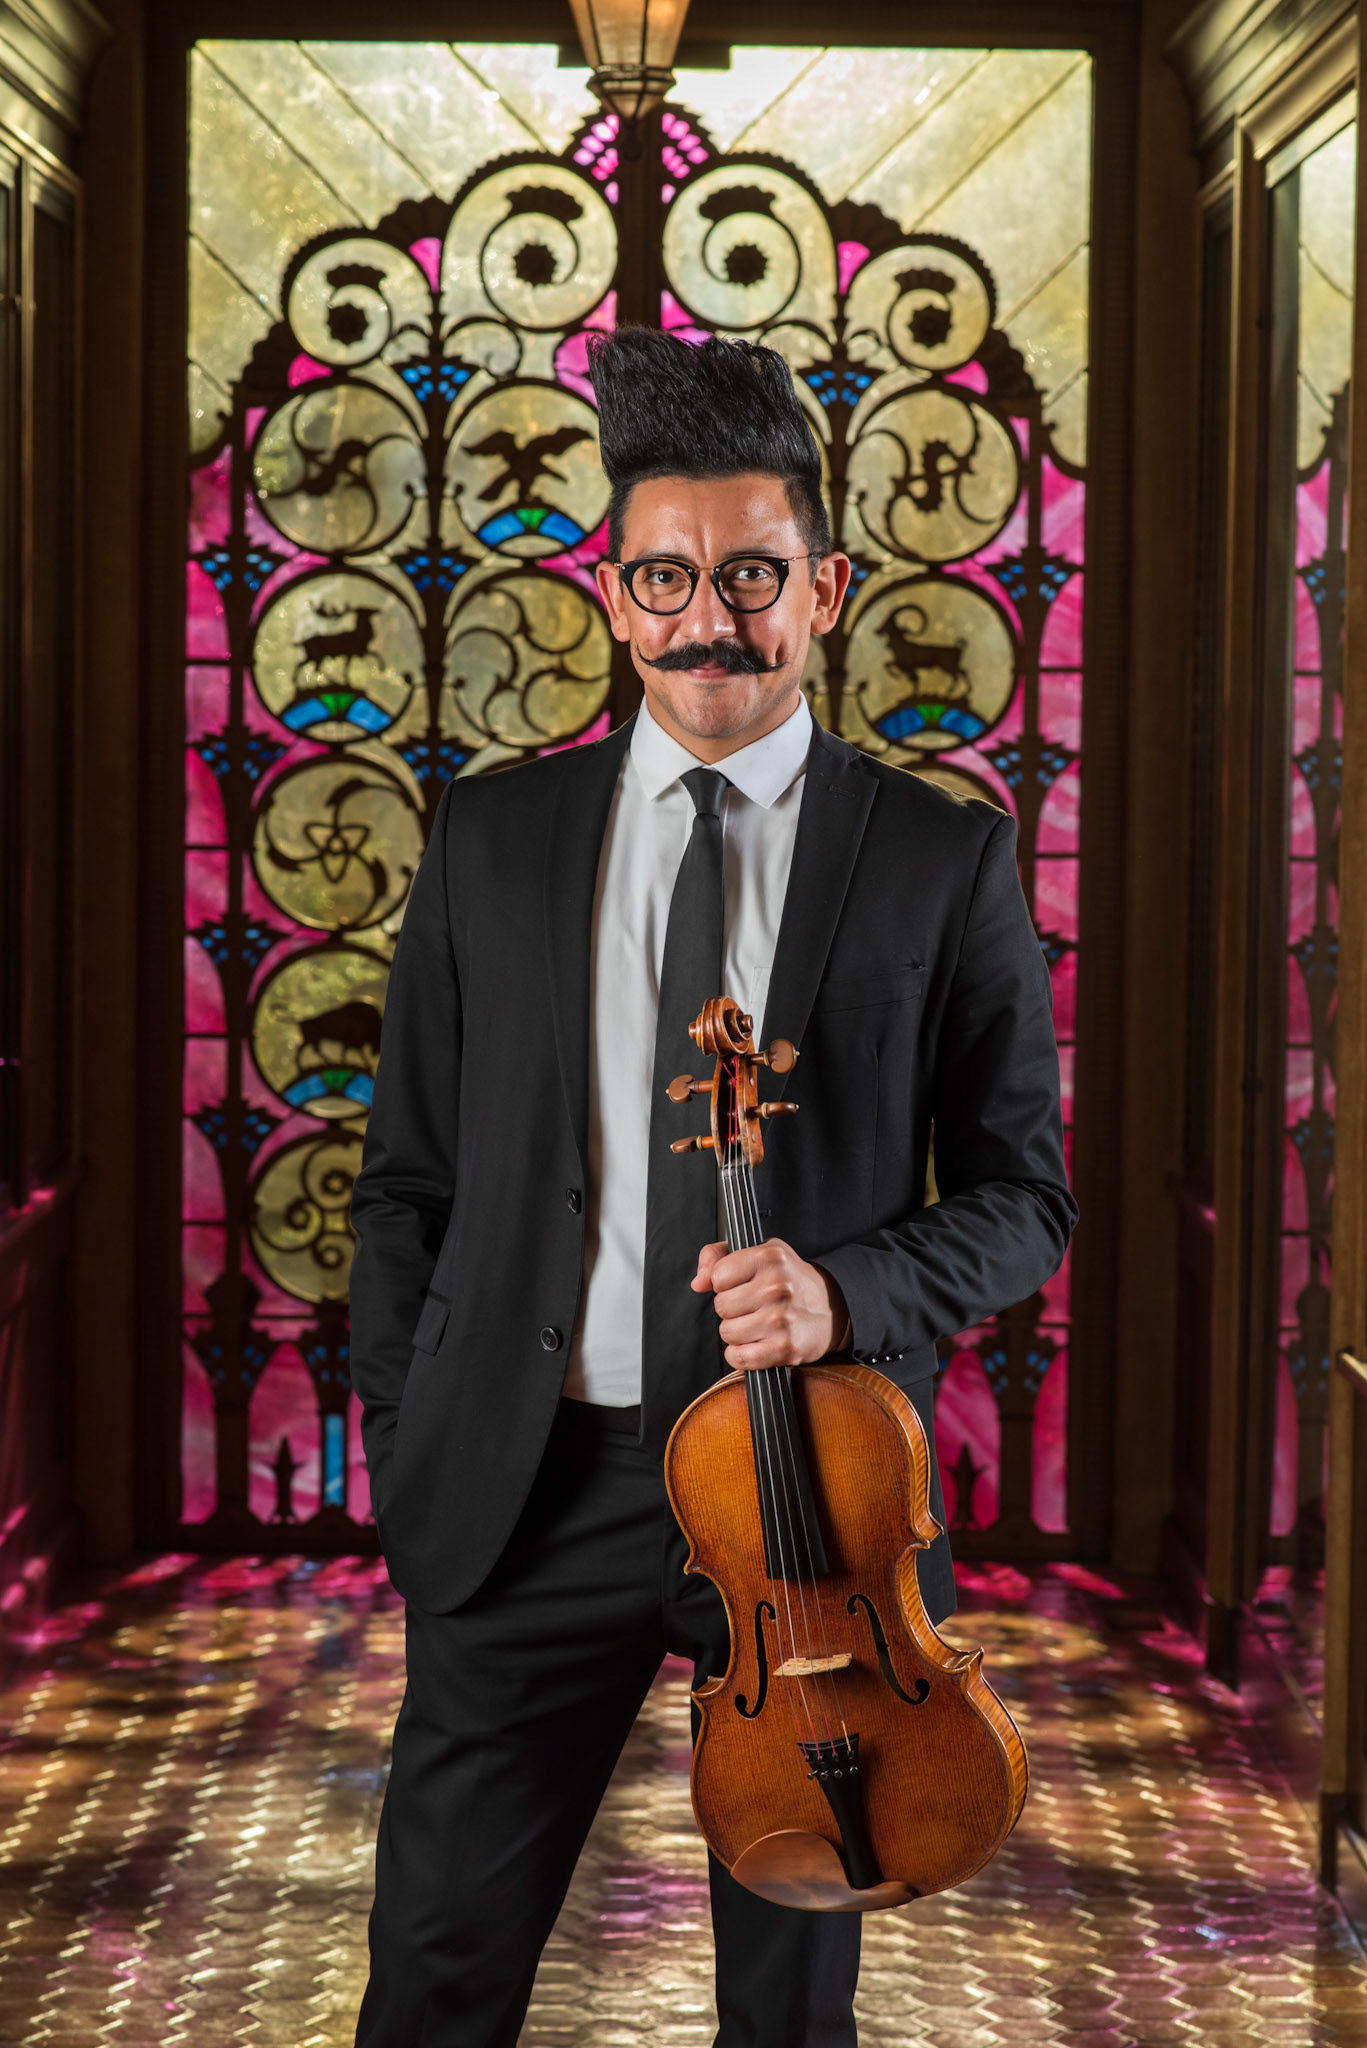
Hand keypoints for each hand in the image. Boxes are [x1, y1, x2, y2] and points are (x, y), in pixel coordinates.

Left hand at [692, 1239, 851, 1370]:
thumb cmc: (788, 1280)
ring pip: (727, 1332)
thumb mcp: (759, 1253)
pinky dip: (741, 1355)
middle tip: (753, 1305)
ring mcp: (781, 1318)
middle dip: (732, 1309)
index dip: (725, 1283)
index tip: (742, 1284)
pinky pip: (738, 1357)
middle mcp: (777, 1286)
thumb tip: (698, 1282)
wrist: (830, 1308)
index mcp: (770, 1256)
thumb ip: (718, 1257)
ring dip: (737, 1332)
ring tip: (758, 1323)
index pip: (718, 1276)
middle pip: (721, 1306)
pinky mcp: (785, 1348)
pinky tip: (757, 1343)